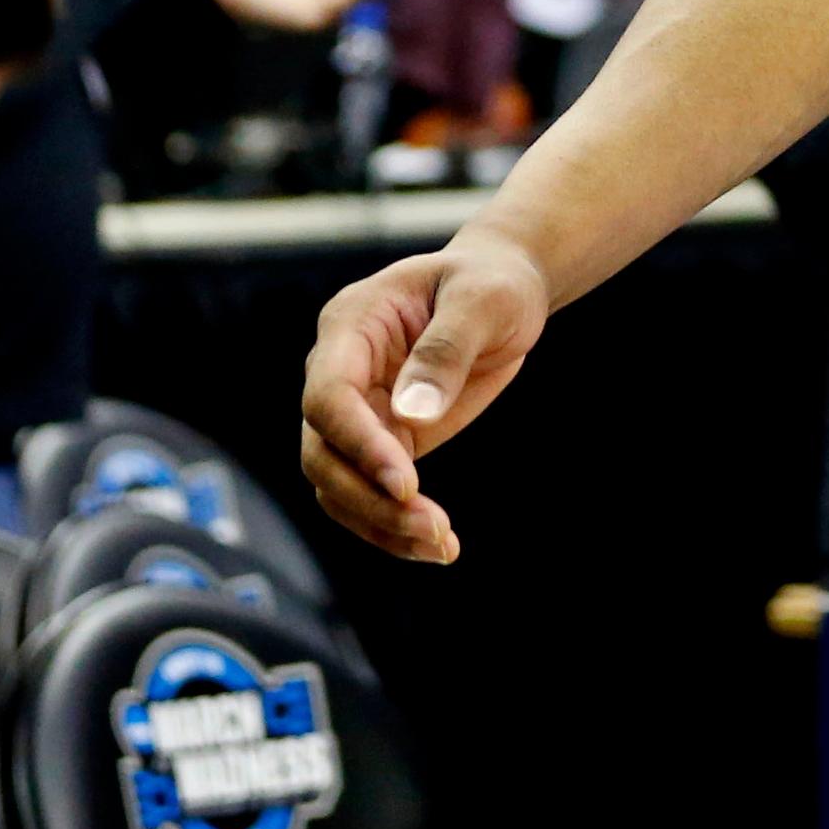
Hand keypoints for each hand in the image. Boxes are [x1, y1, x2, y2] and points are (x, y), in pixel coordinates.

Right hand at [298, 230, 549, 563]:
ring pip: (340, 485)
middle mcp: (339, 373)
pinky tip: (439, 547)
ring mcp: (357, 411)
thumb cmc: (492, 281)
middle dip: (370, 498)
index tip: (407, 483)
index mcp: (350, 326)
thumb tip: (412, 414)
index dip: (359, 443)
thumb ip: (447, 348)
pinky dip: (397, 524)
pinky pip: (372, 492)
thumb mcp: (484, 298)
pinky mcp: (383, 440)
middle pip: (323, 453)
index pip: (329, 396)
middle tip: (432, 529)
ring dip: (381, 523)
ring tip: (441, 547)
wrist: (504, 287)